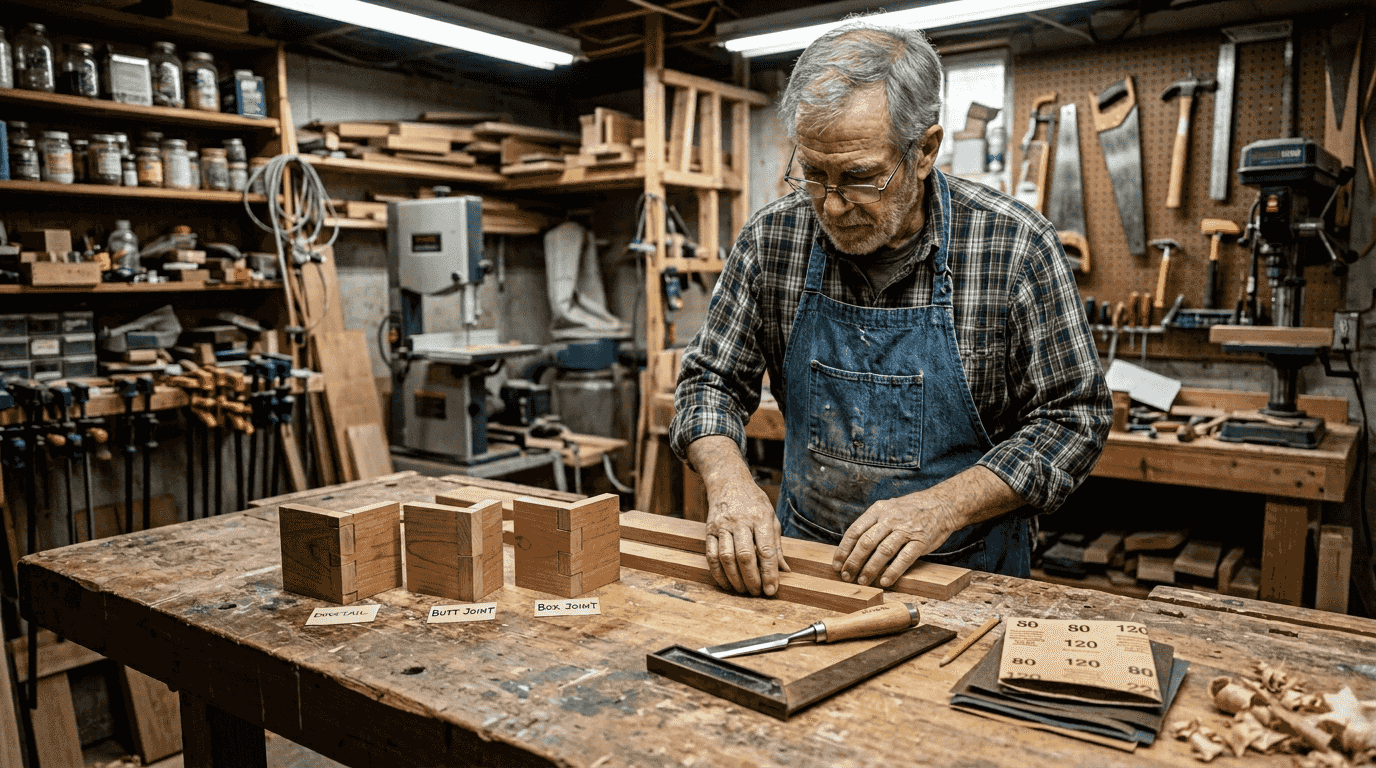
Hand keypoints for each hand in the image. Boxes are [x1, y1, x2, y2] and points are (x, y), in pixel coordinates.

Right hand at [704, 475, 789, 595]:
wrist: (729, 483)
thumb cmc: (754, 503)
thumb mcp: (771, 518)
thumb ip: (777, 545)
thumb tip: (785, 570)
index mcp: (761, 518)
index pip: (766, 550)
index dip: (769, 573)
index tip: (772, 589)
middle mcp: (741, 521)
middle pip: (745, 556)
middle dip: (752, 579)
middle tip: (757, 593)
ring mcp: (723, 525)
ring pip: (727, 557)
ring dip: (735, 578)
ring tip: (743, 590)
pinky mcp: (709, 530)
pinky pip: (711, 555)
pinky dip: (718, 573)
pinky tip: (726, 583)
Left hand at [834, 492, 959, 587]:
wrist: (942, 504)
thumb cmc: (911, 510)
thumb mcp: (888, 508)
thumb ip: (872, 523)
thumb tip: (853, 546)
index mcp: (878, 510)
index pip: (855, 531)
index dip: (844, 549)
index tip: (837, 564)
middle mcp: (890, 519)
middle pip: (866, 543)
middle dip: (853, 562)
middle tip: (846, 576)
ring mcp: (906, 530)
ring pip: (883, 551)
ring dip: (870, 569)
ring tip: (862, 580)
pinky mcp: (921, 541)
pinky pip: (904, 558)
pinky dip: (892, 571)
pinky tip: (884, 580)